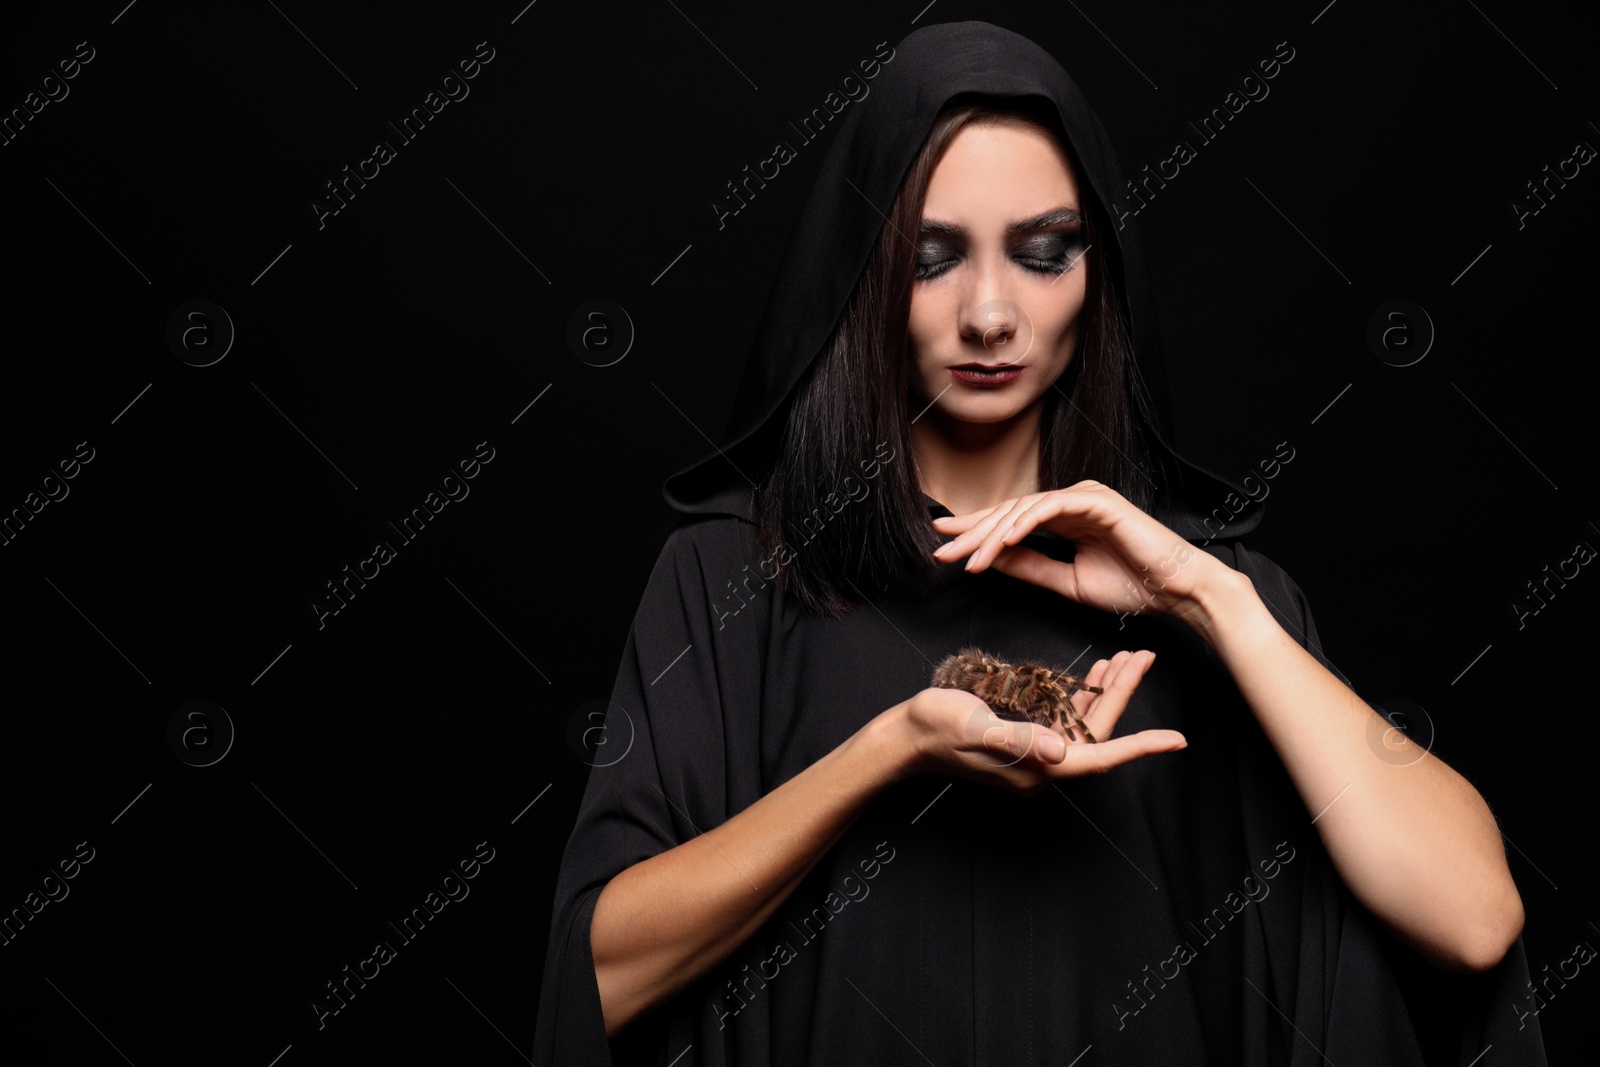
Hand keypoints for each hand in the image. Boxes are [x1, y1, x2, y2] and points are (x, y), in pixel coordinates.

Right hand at [886, 650, 1183, 795]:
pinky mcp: (1025, 735)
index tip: (1176, 740)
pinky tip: (1094, 672)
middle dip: (1123, 695)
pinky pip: (1064, 716)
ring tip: (1128, 656)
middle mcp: (1042, 763)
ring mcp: (1034, 750)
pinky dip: (1082, 693)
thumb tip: (1060, 749)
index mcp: (1037, 767)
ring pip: (1084, 721)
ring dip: (1107, 691)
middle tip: (1143, 656)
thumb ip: (1017, 739)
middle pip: (1096, 730)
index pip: (1099, 756)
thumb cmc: (934, 730)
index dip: (1139, 747)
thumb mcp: (973, 727)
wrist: (904, 736)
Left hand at [929, 480, 1225, 628]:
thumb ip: (1030, 567)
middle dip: (973, 532)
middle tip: (941, 548)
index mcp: (1066, 517)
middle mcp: (1072, 501)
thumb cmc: (1133, 586)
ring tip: (970, 559)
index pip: (1011, 521)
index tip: (944, 546)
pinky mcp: (1099, 500)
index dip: (976, 533)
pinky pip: (1051, 507)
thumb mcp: (1067, 581)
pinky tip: (1002, 541)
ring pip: (1025, 509)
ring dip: (993, 535)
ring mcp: (1085, 496)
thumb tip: (990, 560)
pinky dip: (1024, 523)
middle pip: (1010, 512)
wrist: (1177, 591)